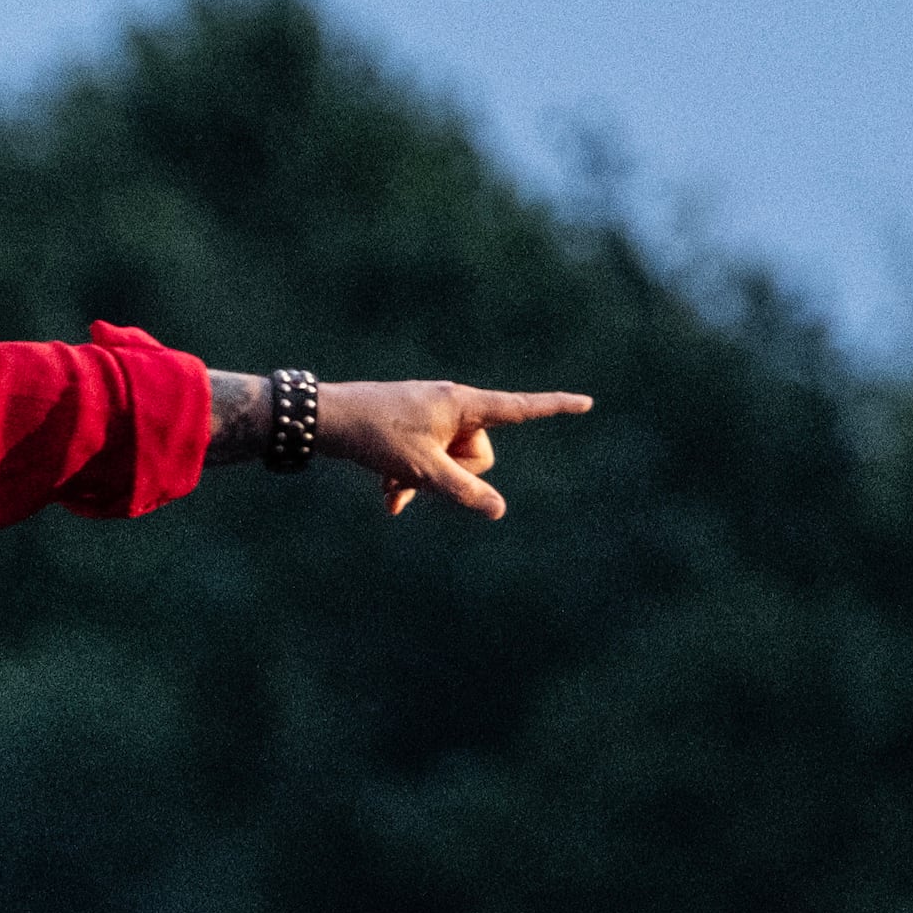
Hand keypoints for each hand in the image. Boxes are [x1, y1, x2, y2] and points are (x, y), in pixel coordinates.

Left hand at [311, 381, 592, 519]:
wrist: (326, 418)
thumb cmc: (375, 436)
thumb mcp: (422, 470)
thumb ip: (463, 491)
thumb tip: (499, 510)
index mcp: (463, 404)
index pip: (520, 408)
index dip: (554, 408)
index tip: (587, 402)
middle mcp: (452, 405)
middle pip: (480, 452)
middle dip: (454, 471)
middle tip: (418, 468)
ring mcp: (432, 416)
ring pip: (451, 461)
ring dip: (426, 478)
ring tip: (393, 480)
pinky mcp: (413, 427)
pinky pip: (429, 460)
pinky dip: (412, 478)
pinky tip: (386, 495)